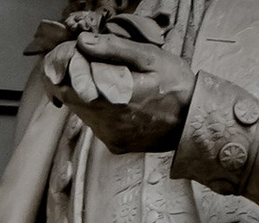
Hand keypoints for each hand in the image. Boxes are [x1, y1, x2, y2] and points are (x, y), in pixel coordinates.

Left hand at [62, 34, 194, 151]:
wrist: (194, 122)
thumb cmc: (176, 85)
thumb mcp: (149, 57)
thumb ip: (113, 49)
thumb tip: (83, 42)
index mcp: (111, 100)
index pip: (67, 88)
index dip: (64, 70)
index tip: (71, 55)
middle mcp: (106, 124)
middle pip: (72, 101)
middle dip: (74, 80)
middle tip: (86, 62)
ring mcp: (110, 137)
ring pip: (83, 113)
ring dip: (86, 94)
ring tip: (103, 78)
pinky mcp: (116, 145)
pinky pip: (97, 125)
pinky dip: (98, 109)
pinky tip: (114, 98)